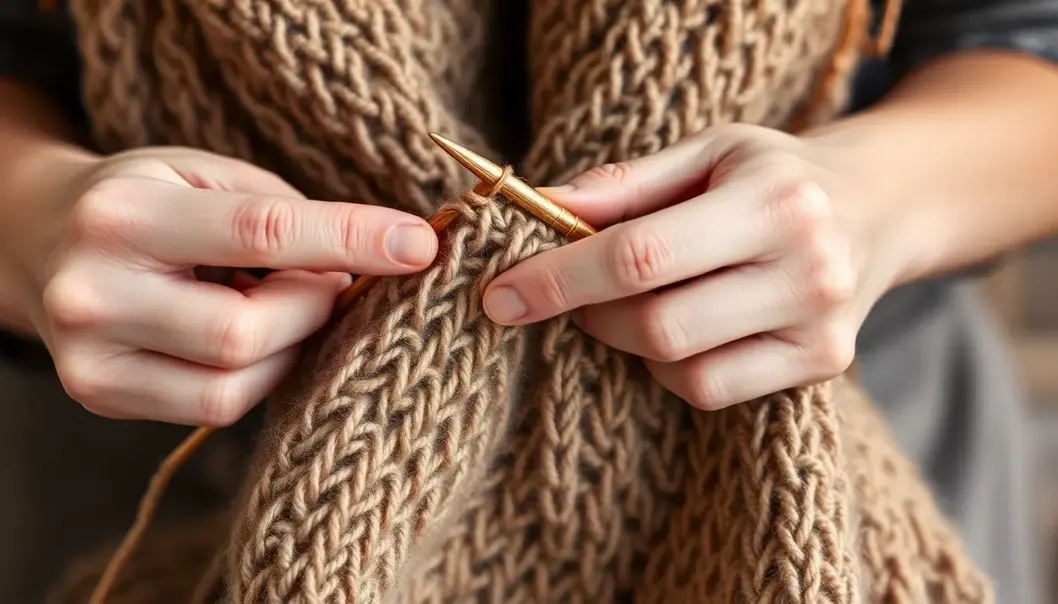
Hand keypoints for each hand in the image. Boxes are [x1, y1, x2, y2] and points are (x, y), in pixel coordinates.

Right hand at [7, 147, 436, 424]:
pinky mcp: (100, 396)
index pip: (261, 233)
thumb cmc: (147, 199)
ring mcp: (91, 359)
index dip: (351, 240)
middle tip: (328, 279)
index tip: (419, 244)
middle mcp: (94, 293)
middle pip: (249, 331)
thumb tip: (386, 255)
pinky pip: (217, 406)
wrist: (43, 237)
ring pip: (238, 384)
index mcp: (123, 215)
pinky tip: (255, 334)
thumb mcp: (208, 175)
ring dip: (291, 345)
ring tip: (283, 302)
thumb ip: (286, 215)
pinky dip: (261, 372)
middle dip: (314, 307)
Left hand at [482, 124, 905, 409]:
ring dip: (631, 341)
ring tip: (638, 301)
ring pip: (681, 369)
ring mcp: (822, 328)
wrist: (879, 206)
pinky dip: (672, 365)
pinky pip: (711, 389)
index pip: (642, 254)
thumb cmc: (774, 174)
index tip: (500, 296)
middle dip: (591, 314)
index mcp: (773, 200)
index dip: (560, 278)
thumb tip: (538, 207)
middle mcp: (808, 269)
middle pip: (658, 325)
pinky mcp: (823, 366)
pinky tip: (682, 327)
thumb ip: (625, 184)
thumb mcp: (708, 151)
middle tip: (575, 291)